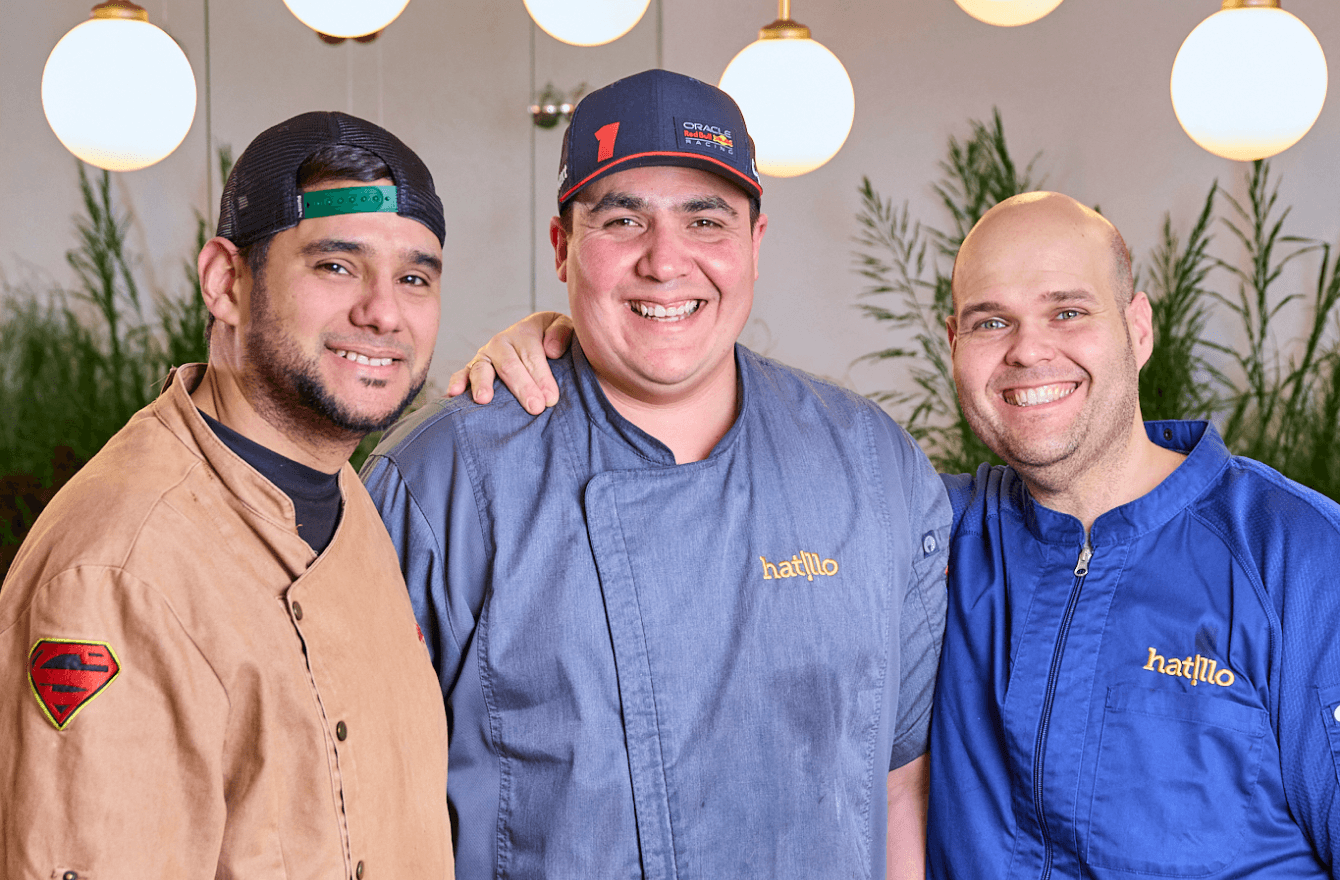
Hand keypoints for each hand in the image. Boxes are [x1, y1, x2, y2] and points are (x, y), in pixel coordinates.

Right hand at [446, 312, 573, 414]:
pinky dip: (457, 382)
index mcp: (525, 332)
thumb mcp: (564, 327)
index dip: (542, 377)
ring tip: (485, 399)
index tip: (551, 398)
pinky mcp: (473, 369)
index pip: (532, 355)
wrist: (539, 338)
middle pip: (510, 366)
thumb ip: (561, 333)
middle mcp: (502, 343)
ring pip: (482, 369)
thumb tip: (551, 350)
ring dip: (483, 384)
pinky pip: (462, 374)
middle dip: (522, 387)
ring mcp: (485, 356)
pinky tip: (454, 394)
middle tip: (535, 407)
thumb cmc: (553, 339)